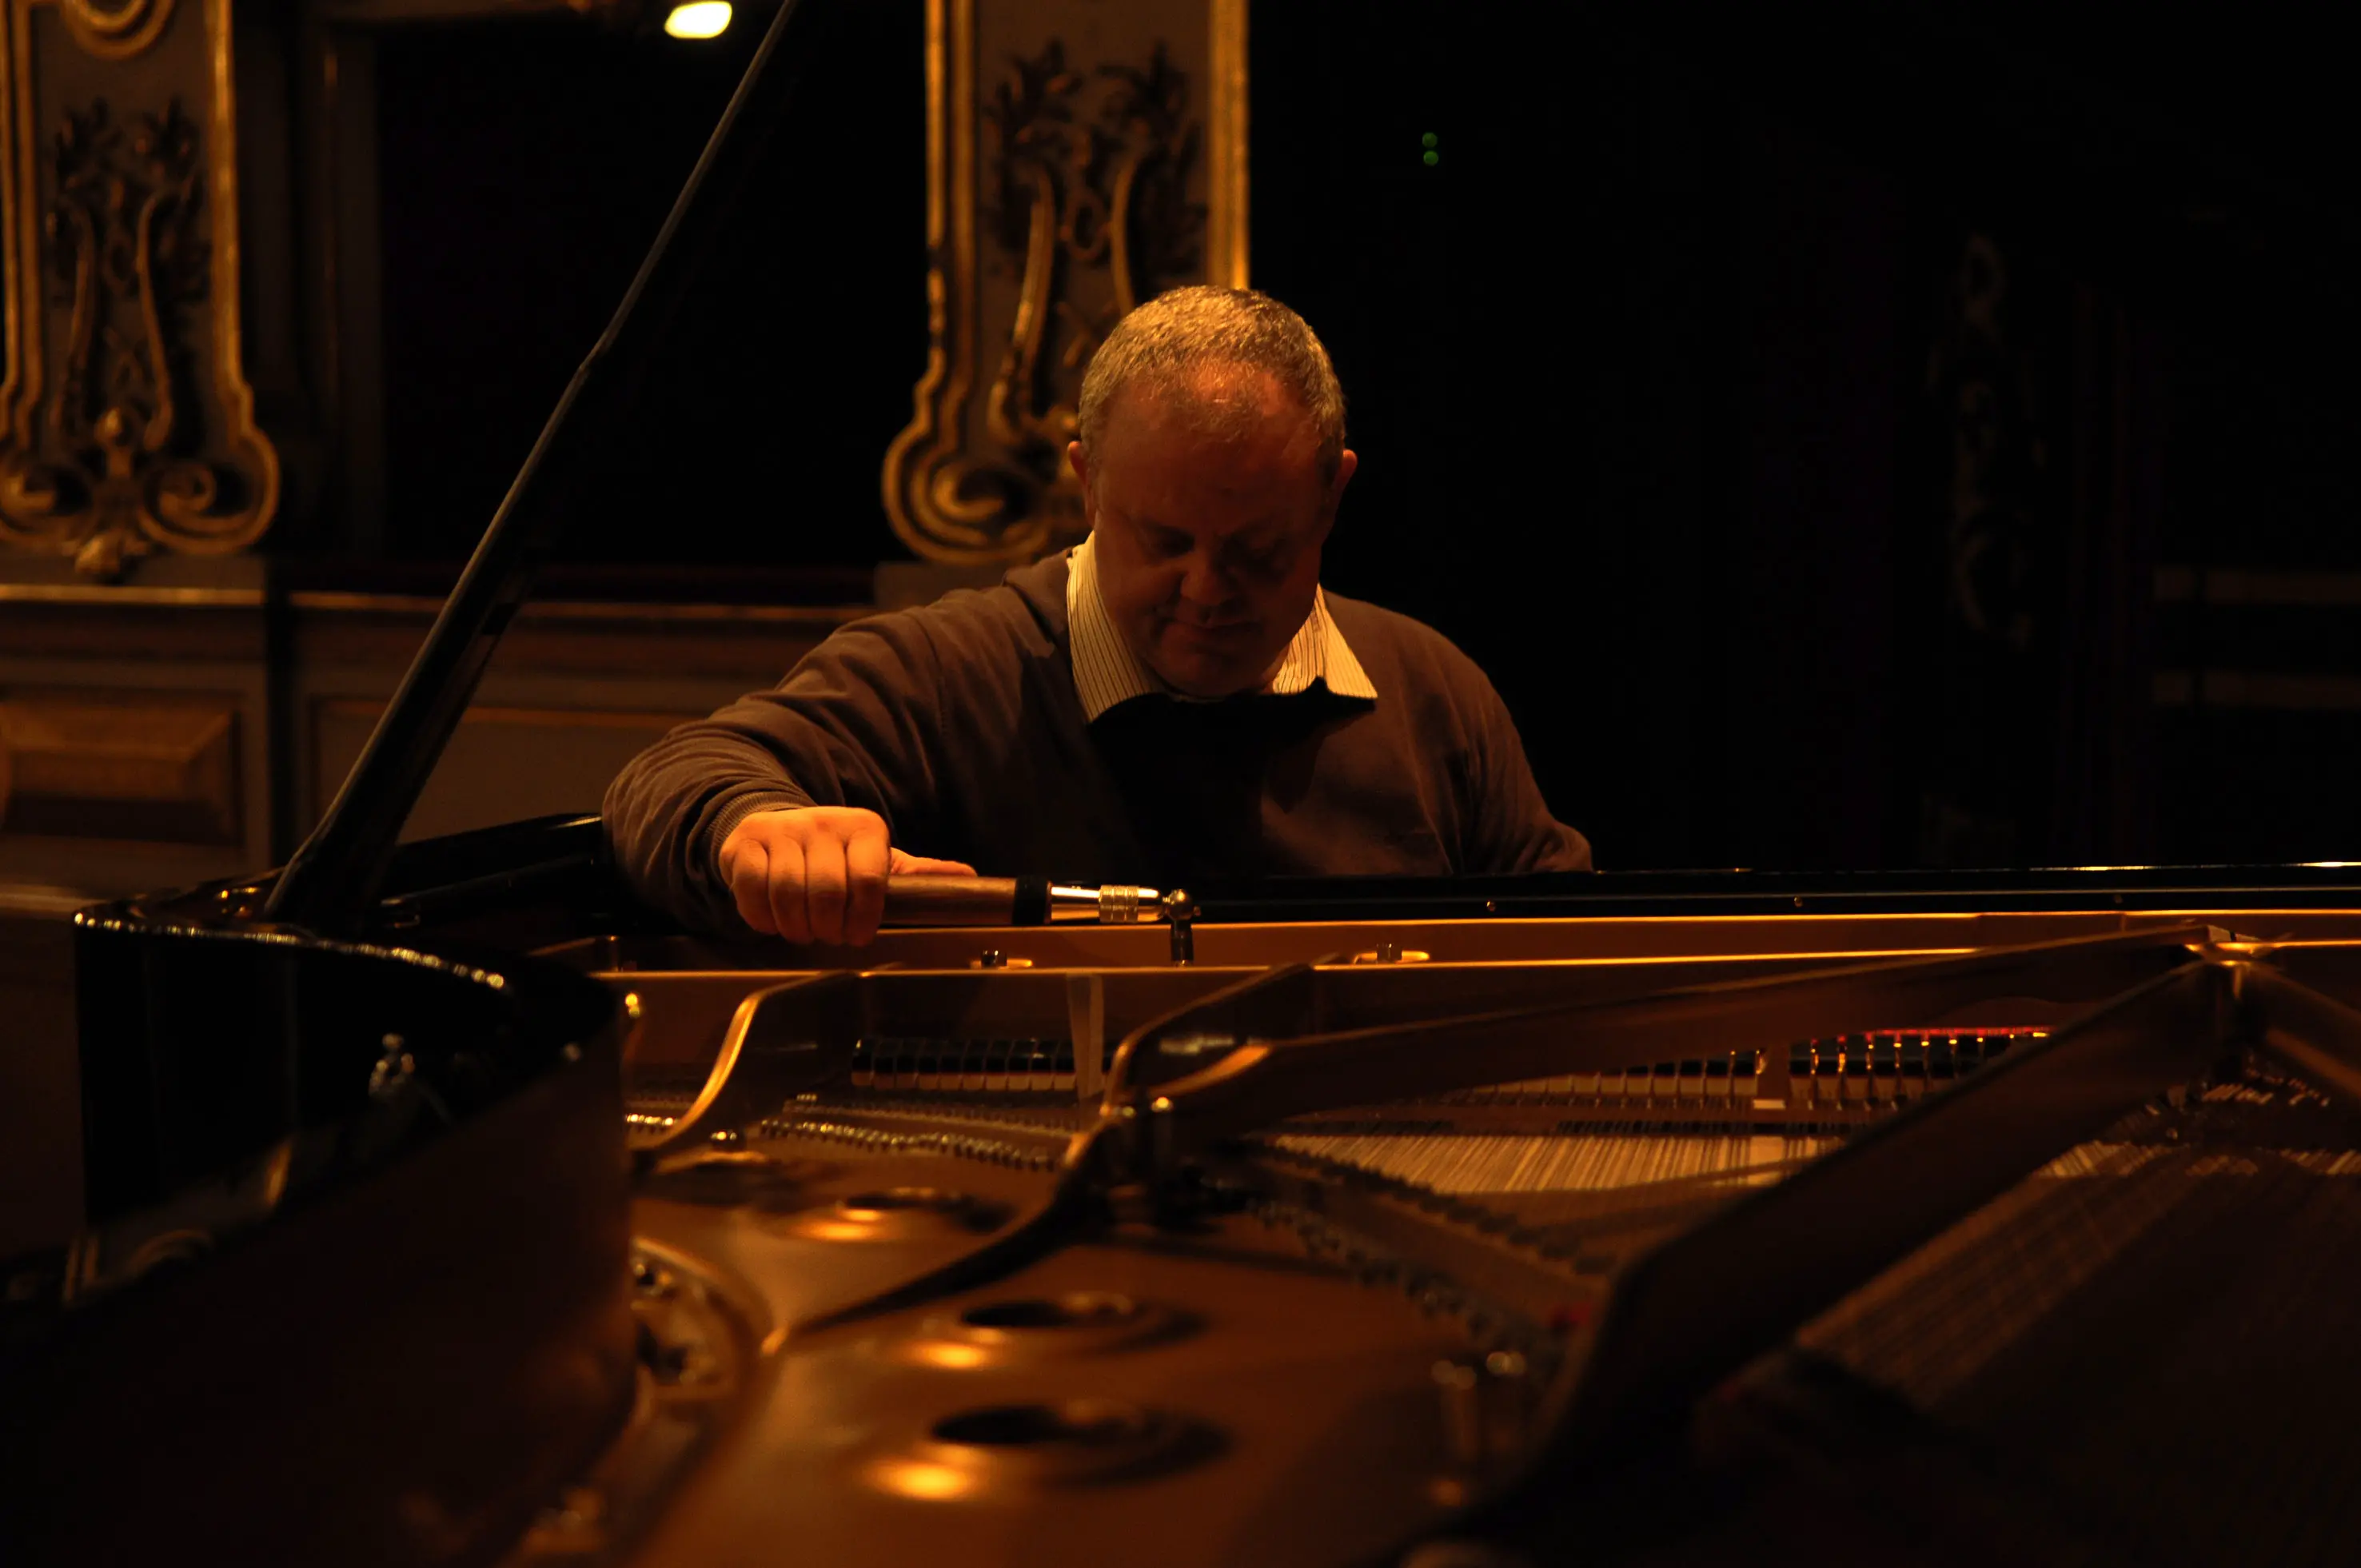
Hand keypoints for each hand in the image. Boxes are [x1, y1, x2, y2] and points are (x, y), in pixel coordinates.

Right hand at [718, 806, 973, 944]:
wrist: (776, 830)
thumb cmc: (836, 857)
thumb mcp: (879, 862)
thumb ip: (919, 876)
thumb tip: (969, 876)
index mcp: (866, 828)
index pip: (869, 880)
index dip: (864, 919)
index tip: (858, 936)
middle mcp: (825, 822)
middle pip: (827, 892)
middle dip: (828, 928)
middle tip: (828, 935)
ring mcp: (782, 830)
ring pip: (788, 894)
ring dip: (796, 927)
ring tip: (804, 931)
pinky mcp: (744, 843)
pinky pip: (751, 890)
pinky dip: (762, 917)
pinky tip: (773, 920)